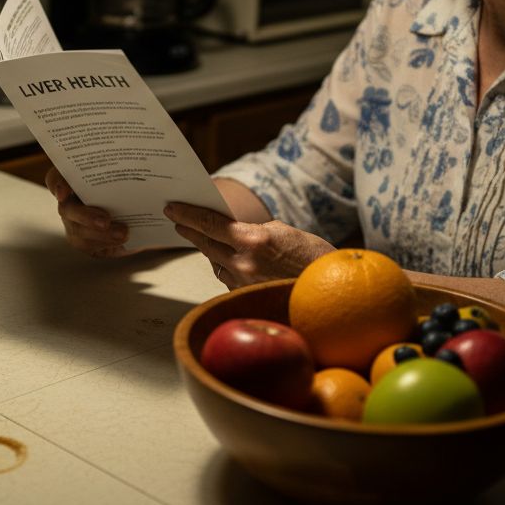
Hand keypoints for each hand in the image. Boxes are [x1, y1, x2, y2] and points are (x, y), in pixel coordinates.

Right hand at [44, 166, 135, 257]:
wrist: (141, 212)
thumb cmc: (130, 185)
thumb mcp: (130, 173)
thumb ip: (127, 168)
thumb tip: (139, 161)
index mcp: (75, 177)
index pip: (57, 177)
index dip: (57, 184)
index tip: (64, 192)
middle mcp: (70, 200)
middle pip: (67, 209)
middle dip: (86, 216)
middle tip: (105, 221)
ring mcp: (74, 223)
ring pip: (78, 231)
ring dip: (101, 234)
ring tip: (123, 233)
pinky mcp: (84, 241)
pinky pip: (89, 245)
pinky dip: (107, 243)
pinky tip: (122, 240)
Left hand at [163, 201, 334, 288]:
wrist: (332, 293)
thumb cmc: (314, 258)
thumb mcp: (285, 232)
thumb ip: (254, 230)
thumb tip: (231, 230)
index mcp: (254, 240)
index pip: (210, 224)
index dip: (188, 215)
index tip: (172, 208)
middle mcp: (244, 264)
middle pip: (207, 243)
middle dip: (191, 230)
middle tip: (177, 220)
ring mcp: (244, 283)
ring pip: (215, 261)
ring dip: (208, 248)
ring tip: (198, 235)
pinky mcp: (246, 296)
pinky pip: (227, 276)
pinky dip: (224, 264)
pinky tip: (224, 257)